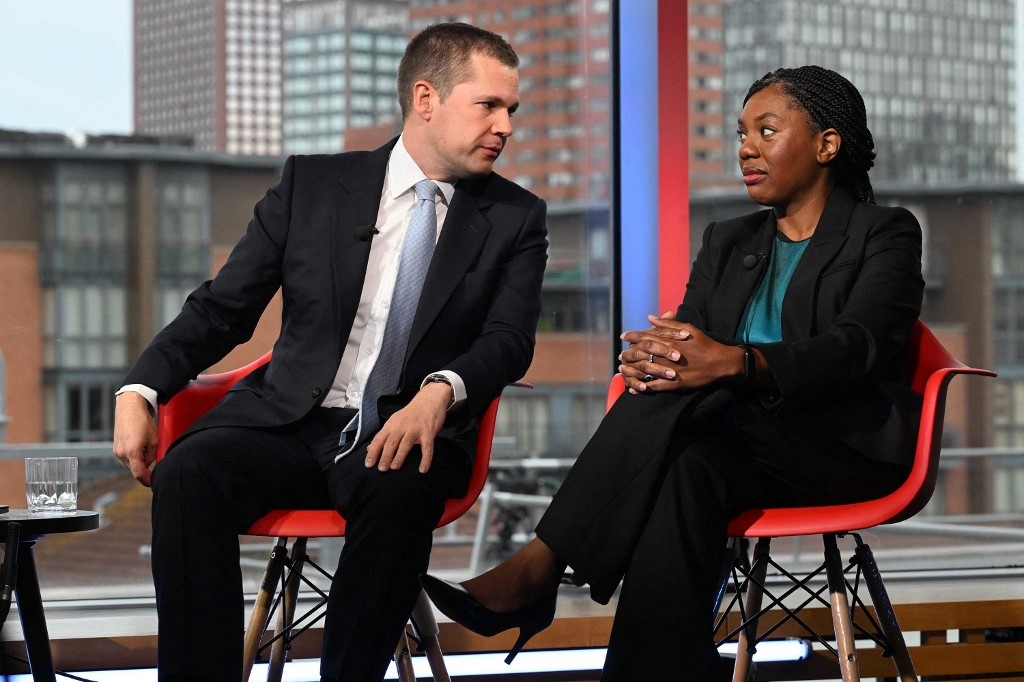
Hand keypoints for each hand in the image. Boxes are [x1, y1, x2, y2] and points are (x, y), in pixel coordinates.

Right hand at [113, 392, 158, 485]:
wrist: (130, 406)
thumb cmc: (144, 421)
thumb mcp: (154, 440)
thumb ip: (152, 456)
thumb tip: (150, 464)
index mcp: (132, 452)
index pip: (139, 474)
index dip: (147, 480)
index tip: (153, 482)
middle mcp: (121, 453)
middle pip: (134, 469)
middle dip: (145, 469)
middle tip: (155, 461)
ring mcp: (116, 450)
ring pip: (130, 464)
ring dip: (139, 462)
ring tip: (147, 448)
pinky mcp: (115, 446)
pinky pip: (126, 457)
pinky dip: (134, 456)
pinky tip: (140, 446)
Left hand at [364, 382, 450, 473]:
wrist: (429, 400)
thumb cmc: (411, 413)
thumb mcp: (394, 421)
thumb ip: (383, 435)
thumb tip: (370, 448)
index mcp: (392, 425)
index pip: (379, 439)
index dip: (373, 452)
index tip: (368, 464)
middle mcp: (402, 427)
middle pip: (391, 442)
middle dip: (385, 456)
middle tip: (381, 468)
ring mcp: (415, 430)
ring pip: (405, 444)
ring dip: (399, 456)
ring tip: (394, 467)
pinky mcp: (428, 433)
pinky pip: (427, 448)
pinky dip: (425, 459)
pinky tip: (422, 469)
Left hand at [619, 315, 739, 392]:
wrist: (720, 363)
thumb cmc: (705, 344)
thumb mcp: (688, 328)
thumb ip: (668, 323)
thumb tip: (650, 317)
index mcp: (668, 341)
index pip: (644, 337)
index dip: (632, 336)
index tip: (623, 336)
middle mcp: (665, 355)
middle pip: (640, 354)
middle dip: (628, 354)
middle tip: (621, 355)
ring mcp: (669, 370)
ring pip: (644, 371)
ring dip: (631, 371)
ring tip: (622, 370)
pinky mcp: (673, 384)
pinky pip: (654, 387)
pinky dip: (642, 388)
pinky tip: (633, 389)